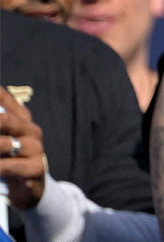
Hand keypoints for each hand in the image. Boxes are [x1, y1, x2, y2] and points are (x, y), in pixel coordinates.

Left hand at [0, 85, 45, 208]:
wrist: (31, 189)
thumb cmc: (10, 160)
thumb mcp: (4, 139)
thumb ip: (1, 119)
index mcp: (22, 118)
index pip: (3, 98)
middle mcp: (31, 130)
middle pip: (3, 119)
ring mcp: (35, 148)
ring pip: (3, 144)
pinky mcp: (35, 168)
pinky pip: (7, 167)